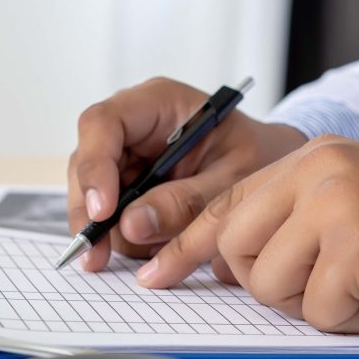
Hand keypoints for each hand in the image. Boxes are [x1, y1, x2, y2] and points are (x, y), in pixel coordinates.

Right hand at [68, 77, 306, 270]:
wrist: (272, 170)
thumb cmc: (259, 159)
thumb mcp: (232, 180)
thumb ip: (185, 202)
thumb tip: (130, 226)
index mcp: (158, 103)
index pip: (103, 123)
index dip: (94, 166)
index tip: (103, 211)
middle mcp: (132, 126)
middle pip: (85, 162)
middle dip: (89, 212)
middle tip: (95, 255)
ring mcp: (125, 156)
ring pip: (90, 193)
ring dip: (109, 230)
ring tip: (149, 251)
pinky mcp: (125, 184)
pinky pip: (107, 213)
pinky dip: (120, 237)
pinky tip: (147, 249)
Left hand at [137, 136, 358, 332]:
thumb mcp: (350, 208)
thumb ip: (288, 220)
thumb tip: (219, 261)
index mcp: (311, 158)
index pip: (226, 203)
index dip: (186, 244)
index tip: (155, 274)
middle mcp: (319, 169)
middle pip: (235, 248)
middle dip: (268, 283)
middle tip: (326, 280)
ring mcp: (337, 202)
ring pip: (268, 284)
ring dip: (315, 303)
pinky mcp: (357, 244)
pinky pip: (316, 310)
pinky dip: (351, 320)